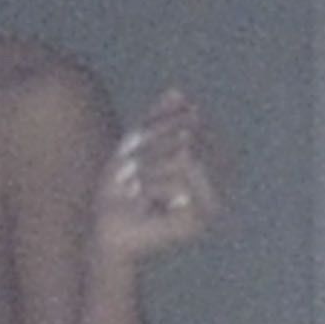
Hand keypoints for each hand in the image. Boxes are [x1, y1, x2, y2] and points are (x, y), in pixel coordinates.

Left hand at [91, 90, 225, 265]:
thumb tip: (179, 91)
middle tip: (129, 169)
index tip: (133, 143)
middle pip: (192, 134)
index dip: (161, 123)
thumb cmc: (120, 190)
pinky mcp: (203, 218)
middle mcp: (218, 180)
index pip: (193, 119)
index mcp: (207, 160)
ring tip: (133, 186)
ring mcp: (214, 201)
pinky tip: (142, 201)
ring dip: (149, 167)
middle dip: (153, 146)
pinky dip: (152, 185)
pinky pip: (181, 181)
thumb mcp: (135, 146)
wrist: (106, 231)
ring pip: (188, 154)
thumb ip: (158, 119)